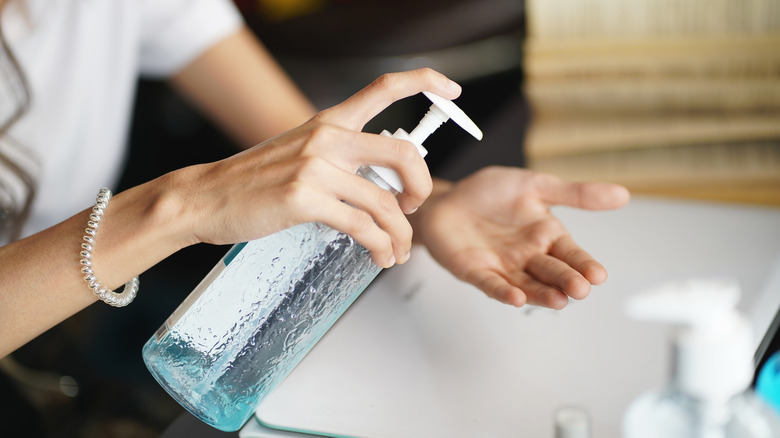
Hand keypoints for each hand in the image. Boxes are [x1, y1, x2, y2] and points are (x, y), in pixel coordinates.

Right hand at [172, 69, 461, 267]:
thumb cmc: (252, 180)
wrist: (205, 197)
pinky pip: (362, 226)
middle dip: (423, 186)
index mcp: (329, 122)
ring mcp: (315, 166)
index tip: (452, 90)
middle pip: (404, 153)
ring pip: (386, 203)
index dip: (425, 81)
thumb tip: (380, 183)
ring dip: (401, 234)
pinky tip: (379, 256)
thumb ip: (339, 158)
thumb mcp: (299, 152)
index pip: (384, 87)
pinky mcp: (304, 198)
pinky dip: (380, 246)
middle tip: (416, 207)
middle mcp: (327, 137)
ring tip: (398, 251)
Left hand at [412, 167, 629, 308]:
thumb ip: (575, 194)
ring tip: (558, 301)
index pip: (571, 254)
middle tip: (581, 289)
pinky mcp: (476, 272)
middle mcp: (528, 256)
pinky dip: (503, 292)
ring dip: (542, 294)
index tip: (598, 275)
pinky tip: (516, 298)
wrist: (448, 198)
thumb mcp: (535, 186)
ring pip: (527, 285)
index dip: (584, 264)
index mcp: (546, 236)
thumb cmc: (489, 193)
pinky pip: (491, 285)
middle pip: (552, 272)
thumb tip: (622, 194)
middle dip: (566, 281)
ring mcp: (503, 267)